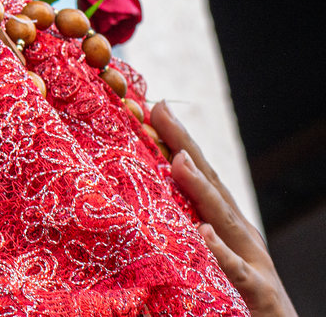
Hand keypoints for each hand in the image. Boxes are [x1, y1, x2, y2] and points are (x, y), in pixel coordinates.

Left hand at [154, 102, 297, 316]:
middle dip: (187, 147)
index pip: (202, 177)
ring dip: (202, 189)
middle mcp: (242, 237)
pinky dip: (220, 253)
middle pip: (213, 186)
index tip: (153, 107)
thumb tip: (147, 202)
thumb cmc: (239, 301)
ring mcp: (253, 263)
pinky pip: (235, 272)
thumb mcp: (211, 260)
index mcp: (228, 227)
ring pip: (224, 221)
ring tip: (179, 160)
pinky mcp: (257, 295)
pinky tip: (204, 234)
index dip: (180, 142)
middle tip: (160, 112)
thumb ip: (186, 232)